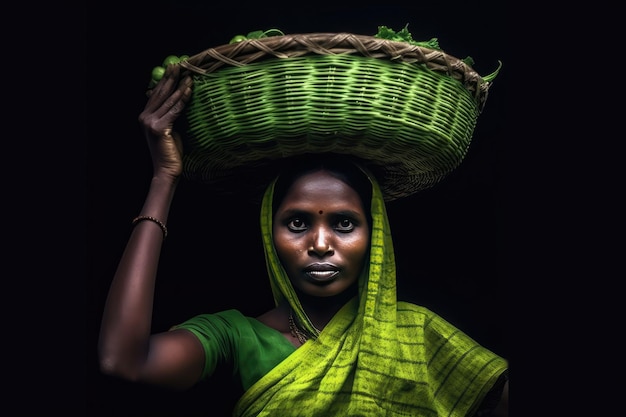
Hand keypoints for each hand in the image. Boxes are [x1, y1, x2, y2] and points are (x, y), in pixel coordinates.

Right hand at [138, 64, 192, 179]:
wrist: (167, 170)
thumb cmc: (171, 151)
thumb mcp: (169, 129)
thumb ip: (170, 115)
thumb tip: (178, 100)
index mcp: (145, 116)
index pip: (156, 94)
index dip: (165, 80)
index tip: (173, 68)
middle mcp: (144, 117)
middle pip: (160, 93)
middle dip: (171, 78)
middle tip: (180, 65)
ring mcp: (150, 122)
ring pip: (168, 100)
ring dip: (180, 86)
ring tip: (189, 75)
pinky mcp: (159, 128)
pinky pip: (174, 110)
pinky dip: (182, 99)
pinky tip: (189, 89)